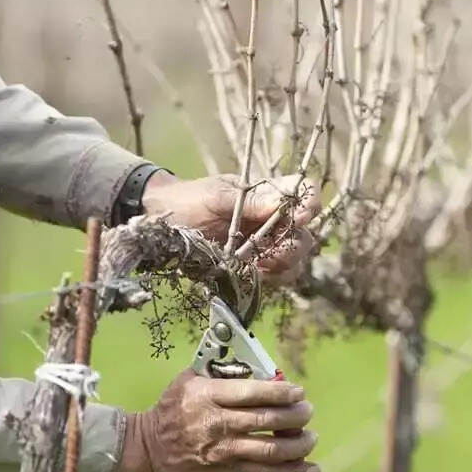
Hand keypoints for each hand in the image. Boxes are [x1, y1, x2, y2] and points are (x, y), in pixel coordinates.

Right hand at [112, 369, 319, 471]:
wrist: (145, 450)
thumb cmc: (170, 409)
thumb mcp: (189, 380)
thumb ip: (220, 370)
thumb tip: (254, 364)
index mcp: (210, 395)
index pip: (254, 392)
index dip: (282, 391)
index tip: (298, 391)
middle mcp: (218, 423)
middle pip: (267, 419)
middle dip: (296, 415)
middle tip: (307, 412)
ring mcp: (223, 450)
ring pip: (271, 450)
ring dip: (299, 444)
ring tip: (311, 438)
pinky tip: (310, 469)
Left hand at [142, 172, 320, 282]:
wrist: (161, 224)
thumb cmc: (189, 201)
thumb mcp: (217, 196)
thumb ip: (250, 202)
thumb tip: (283, 204)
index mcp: (268, 195)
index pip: (305, 193)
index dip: (310, 203)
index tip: (301, 215)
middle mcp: (273, 221)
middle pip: (304, 234)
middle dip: (294, 244)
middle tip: (274, 251)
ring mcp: (264, 247)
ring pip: (294, 260)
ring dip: (283, 265)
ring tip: (260, 266)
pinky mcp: (253, 269)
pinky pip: (275, 278)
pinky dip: (269, 279)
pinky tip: (251, 274)